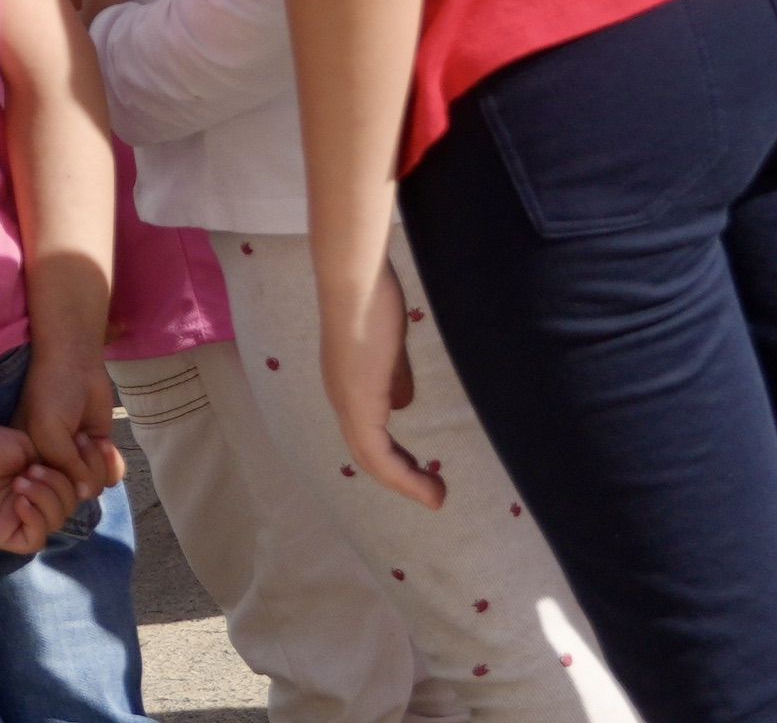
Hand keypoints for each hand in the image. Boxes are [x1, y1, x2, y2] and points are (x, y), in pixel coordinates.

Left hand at [0, 415, 70, 555]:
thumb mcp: (25, 447)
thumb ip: (50, 465)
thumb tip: (70, 481)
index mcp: (36, 478)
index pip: (71, 486)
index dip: (77, 472)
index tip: (72, 453)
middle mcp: (30, 500)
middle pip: (68, 505)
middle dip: (59, 486)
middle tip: (33, 470)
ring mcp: (18, 519)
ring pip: (55, 522)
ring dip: (46, 498)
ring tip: (21, 481)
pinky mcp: (5, 536)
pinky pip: (35, 539)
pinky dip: (36, 520)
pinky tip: (20, 501)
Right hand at [16, 347, 126, 507]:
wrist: (75, 363)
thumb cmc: (50, 395)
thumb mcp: (48, 434)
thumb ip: (66, 467)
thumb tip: (87, 494)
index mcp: (32, 463)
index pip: (46, 496)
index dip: (56, 486)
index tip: (55, 460)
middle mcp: (55, 465)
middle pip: (75, 494)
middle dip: (81, 469)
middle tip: (76, 438)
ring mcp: (79, 459)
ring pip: (96, 486)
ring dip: (96, 462)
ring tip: (87, 435)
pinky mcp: (99, 451)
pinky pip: (112, 475)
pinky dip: (112, 462)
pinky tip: (105, 442)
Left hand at [326, 257, 444, 507]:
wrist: (354, 279)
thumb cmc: (372, 299)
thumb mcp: (389, 346)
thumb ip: (394, 376)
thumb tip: (403, 403)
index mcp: (347, 384)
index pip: (366, 433)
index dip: (393, 456)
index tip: (423, 469)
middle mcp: (340, 398)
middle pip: (367, 454)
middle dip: (401, 477)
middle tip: (434, 492)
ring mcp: (346, 402)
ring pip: (371, 460)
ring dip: (405, 483)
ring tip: (436, 497)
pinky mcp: (358, 403)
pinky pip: (377, 455)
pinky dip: (401, 476)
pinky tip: (426, 485)